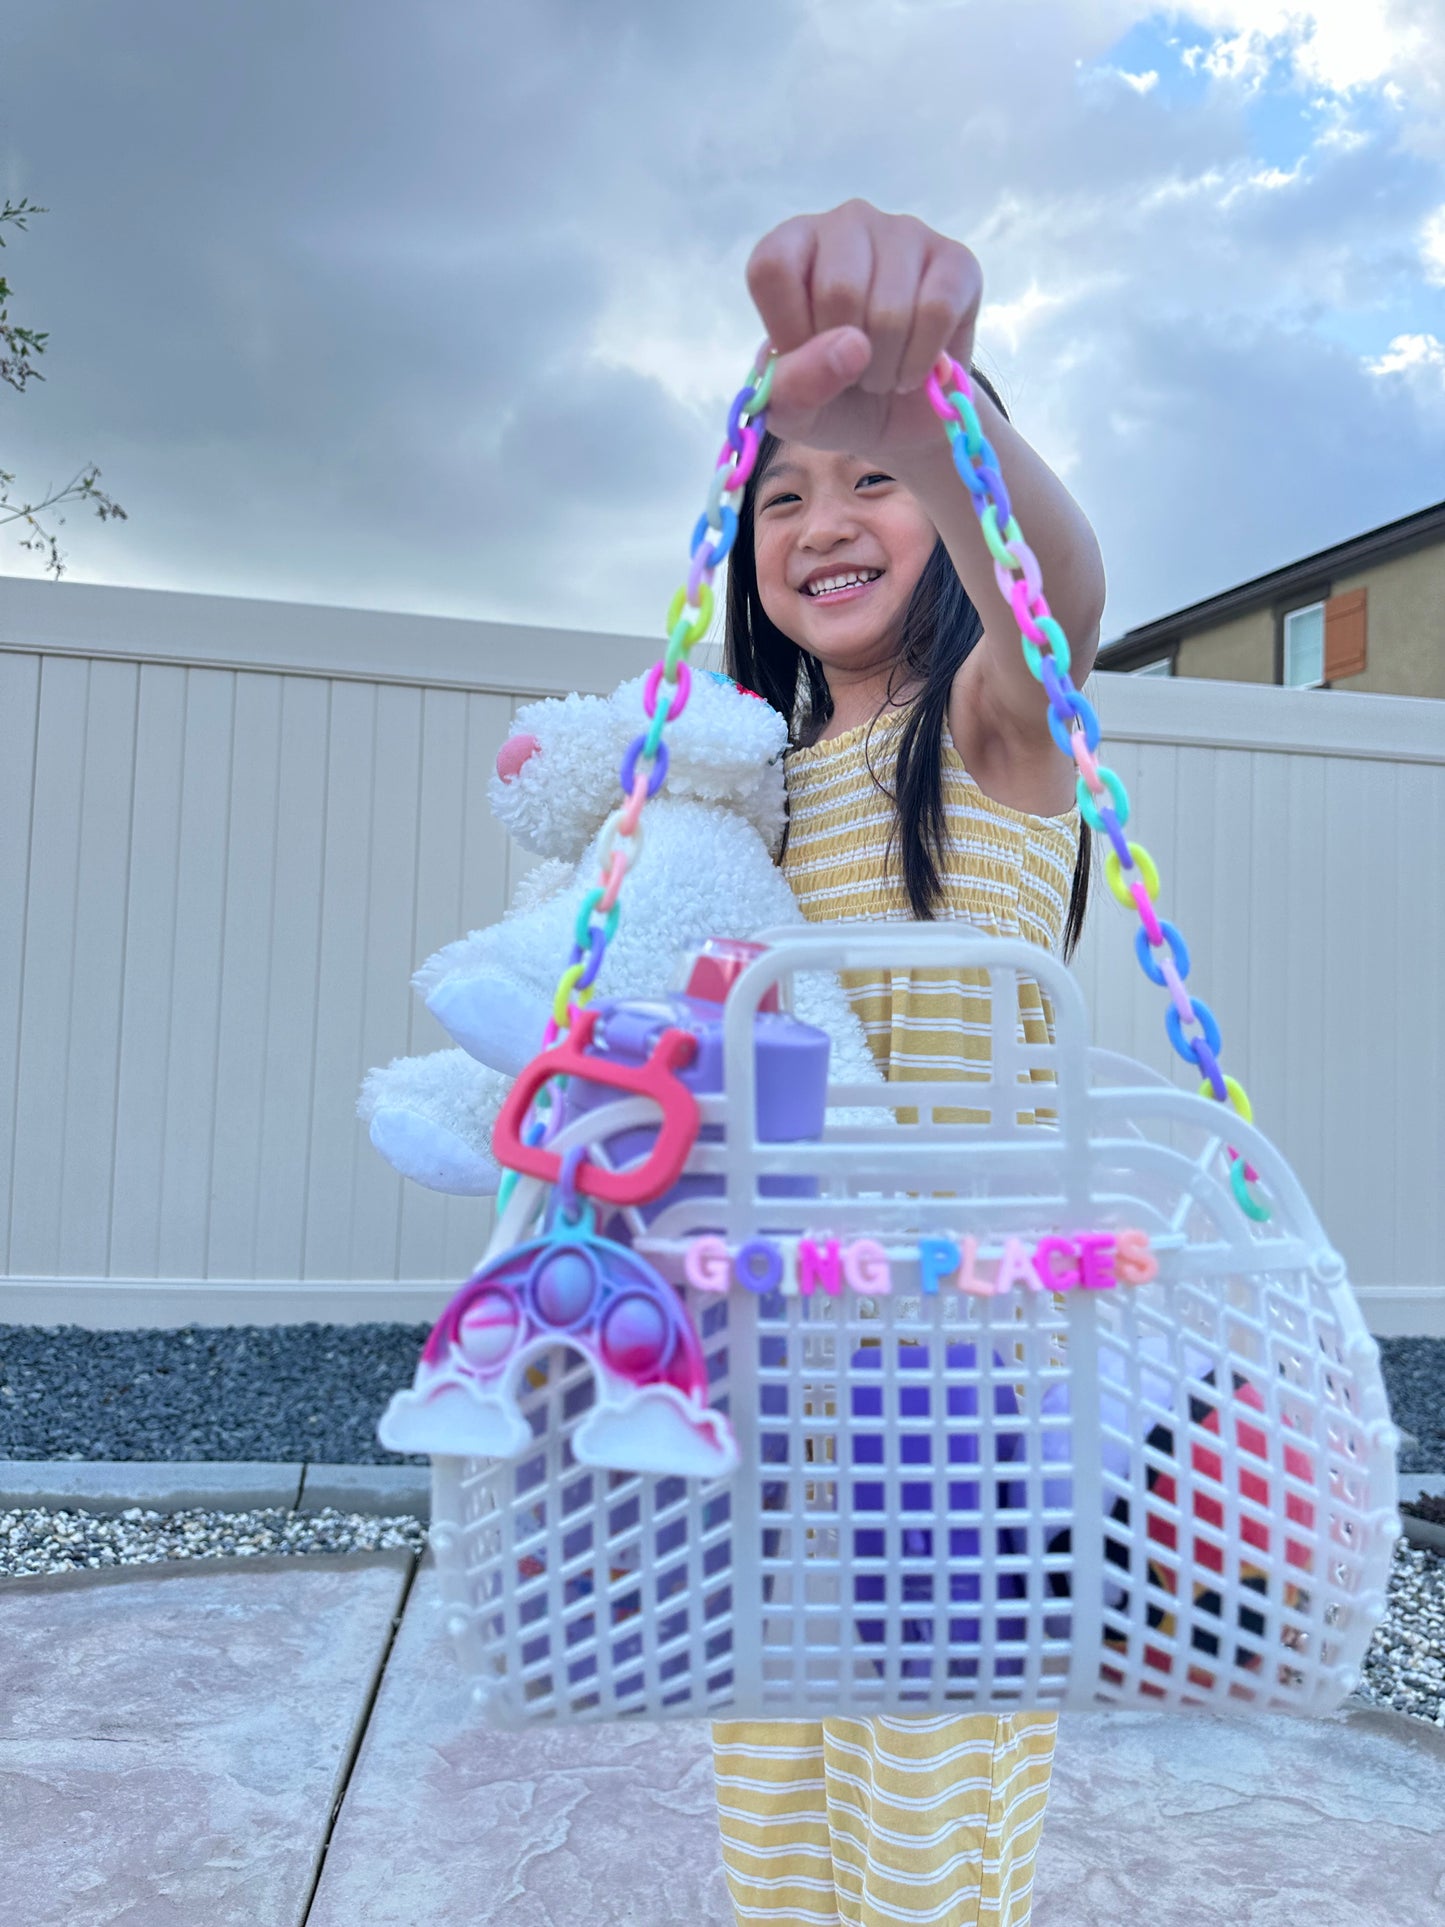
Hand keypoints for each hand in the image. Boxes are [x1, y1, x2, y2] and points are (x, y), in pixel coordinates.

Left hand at [745, 198, 982, 467]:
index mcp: (792, 246)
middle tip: (853, 370)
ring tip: (883, 371)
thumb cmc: (833, 398)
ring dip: (886, 368)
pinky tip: (918, 367)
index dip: (789, 331)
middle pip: (839, 291)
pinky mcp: (957, 260)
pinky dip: (923, 360)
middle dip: (846, 358)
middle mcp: (847, 223)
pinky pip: (937, 311)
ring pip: (891, 309)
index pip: (772, 268)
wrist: (898, 421)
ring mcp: (905, 234)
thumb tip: (851, 346)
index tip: (807, 359)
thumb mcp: (793, 410)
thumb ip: (794, 386)